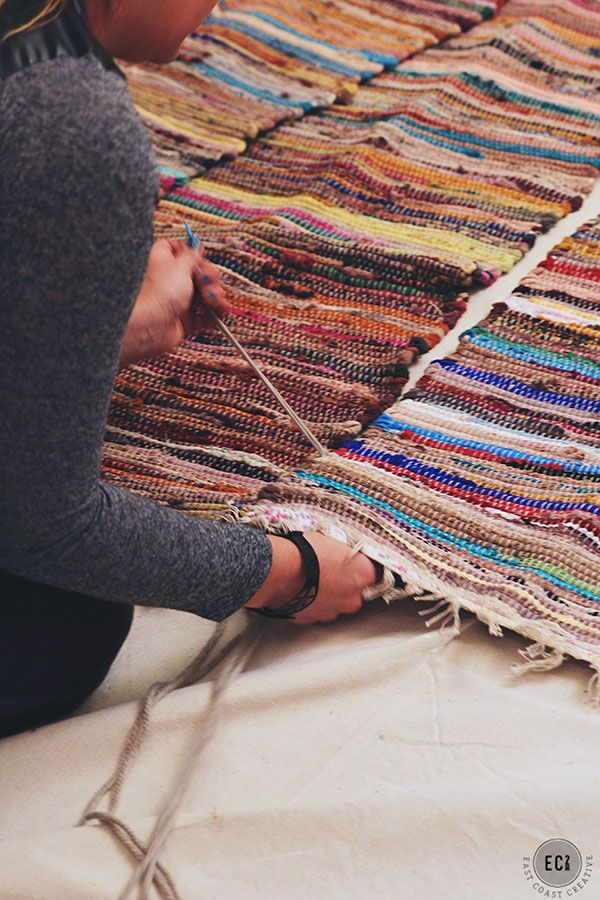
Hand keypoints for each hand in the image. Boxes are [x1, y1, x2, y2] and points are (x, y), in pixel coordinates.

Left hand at [119, 238, 230, 367]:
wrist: (149, 325)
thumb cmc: (158, 293)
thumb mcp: (179, 265)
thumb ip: (191, 255)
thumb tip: (196, 246)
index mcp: (163, 262)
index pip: (177, 249)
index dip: (191, 253)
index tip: (201, 258)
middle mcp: (169, 281)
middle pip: (196, 273)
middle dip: (209, 278)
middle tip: (210, 282)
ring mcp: (177, 301)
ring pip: (203, 295)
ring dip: (214, 295)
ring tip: (215, 300)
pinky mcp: (183, 320)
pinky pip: (204, 316)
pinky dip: (214, 313)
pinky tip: (220, 311)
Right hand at [245, 533, 378, 624]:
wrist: (277, 570)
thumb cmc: (304, 551)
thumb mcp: (333, 540)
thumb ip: (347, 553)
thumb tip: (348, 553)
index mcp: (363, 575)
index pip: (376, 572)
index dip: (364, 565)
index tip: (355, 560)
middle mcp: (353, 598)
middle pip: (357, 591)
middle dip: (346, 582)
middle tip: (330, 568)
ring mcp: (333, 611)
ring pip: (337, 602)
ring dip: (329, 593)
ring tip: (313, 578)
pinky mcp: (314, 619)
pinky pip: (319, 609)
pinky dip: (313, 601)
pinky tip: (303, 588)